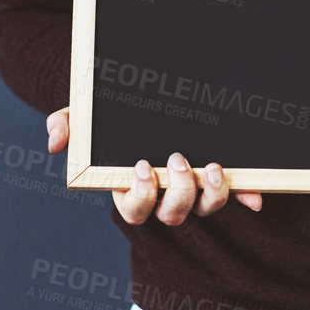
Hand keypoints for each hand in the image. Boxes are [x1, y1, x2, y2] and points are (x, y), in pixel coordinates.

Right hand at [46, 107, 262, 222]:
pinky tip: (255, 198)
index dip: (140, 196)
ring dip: (212, 195)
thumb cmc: (111, 116)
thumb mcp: (87, 115)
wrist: (146, 96)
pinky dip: (246, 197)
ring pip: (203, 209)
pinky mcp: (215, 179)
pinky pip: (234, 197)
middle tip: (178, 160)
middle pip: (172, 214)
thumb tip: (54, 143)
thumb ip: (67, 123)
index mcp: (130, 187)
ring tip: (214, 167)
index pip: (133, 209)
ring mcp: (191, 189)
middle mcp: (162, 194)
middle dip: (178, 193)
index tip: (142, 168)